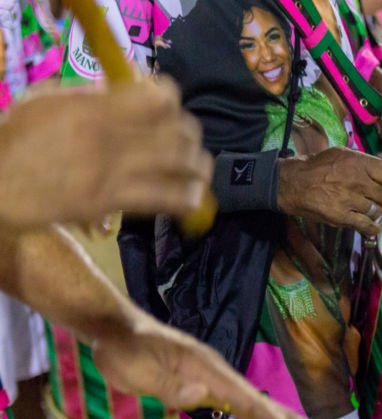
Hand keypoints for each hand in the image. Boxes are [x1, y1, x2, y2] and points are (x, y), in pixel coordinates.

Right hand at [0, 80, 211, 229]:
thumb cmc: (18, 140)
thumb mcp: (47, 103)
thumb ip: (88, 96)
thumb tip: (124, 91)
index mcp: (94, 107)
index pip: (156, 98)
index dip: (171, 99)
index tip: (169, 105)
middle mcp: (109, 136)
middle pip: (174, 131)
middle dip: (190, 135)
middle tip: (190, 140)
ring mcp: (111, 170)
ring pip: (176, 164)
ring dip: (197, 166)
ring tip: (200, 167)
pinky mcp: (110, 201)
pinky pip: (161, 199)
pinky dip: (185, 198)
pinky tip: (194, 197)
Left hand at [91, 315, 318, 418]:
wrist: (114, 328)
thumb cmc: (123, 349)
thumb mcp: (138, 369)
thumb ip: (169, 384)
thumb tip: (204, 396)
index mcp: (202, 366)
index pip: (239, 393)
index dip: (263, 411)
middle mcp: (212, 369)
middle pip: (253, 396)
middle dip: (284, 415)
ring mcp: (208, 374)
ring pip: (246, 398)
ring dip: (274, 413)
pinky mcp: (199, 380)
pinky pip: (232, 398)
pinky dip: (253, 409)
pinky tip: (260, 417)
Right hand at [277, 146, 381, 233]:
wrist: (295, 183)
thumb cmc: (320, 167)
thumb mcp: (344, 155)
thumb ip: (367, 162)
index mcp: (359, 163)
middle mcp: (358, 181)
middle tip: (378, 198)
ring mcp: (350, 200)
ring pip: (377, 210)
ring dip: (374, 210)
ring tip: (365, 207)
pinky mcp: (342, 217)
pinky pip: (367, 225)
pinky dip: (372, 227)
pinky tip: (372, 225)